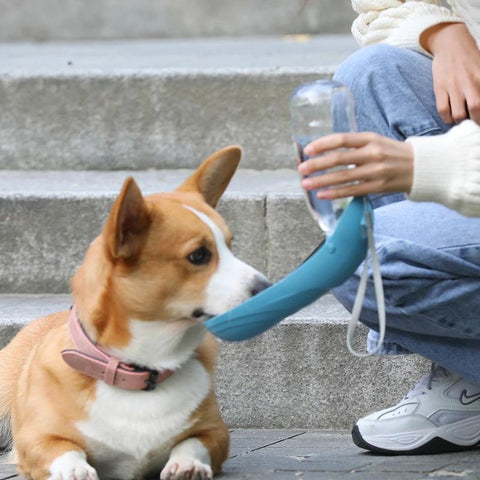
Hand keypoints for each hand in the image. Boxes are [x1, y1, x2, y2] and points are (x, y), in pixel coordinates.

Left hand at [299, 132, 413, 199]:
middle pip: (338, 159)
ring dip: (321, 181)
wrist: (422, 167)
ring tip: (306, 184)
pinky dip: (335, 193)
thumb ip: (353, 145)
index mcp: (370, 138)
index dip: (322, 144)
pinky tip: (322, 194)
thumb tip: (325, 152)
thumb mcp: (375, 141)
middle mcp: (372, 153)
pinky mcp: (378, 187)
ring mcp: (376, 171)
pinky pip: (352, 190)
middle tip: (301, 169)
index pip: (341, 139)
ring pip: (342, 177)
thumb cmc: (392, 153)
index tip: (307, 150)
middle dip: (317, 164)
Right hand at [421, 22, 479, 124]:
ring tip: (461, 120)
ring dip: (460, 121)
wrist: (451, 42)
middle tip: (474, 123)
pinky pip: (443, 109)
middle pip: (476, 109)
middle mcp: (470, 82)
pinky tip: (450, 118)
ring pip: (458, 113)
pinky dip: (446, 118)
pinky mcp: (440, 88)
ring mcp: (453, 86)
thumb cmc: (469, 56)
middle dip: (476, 121)